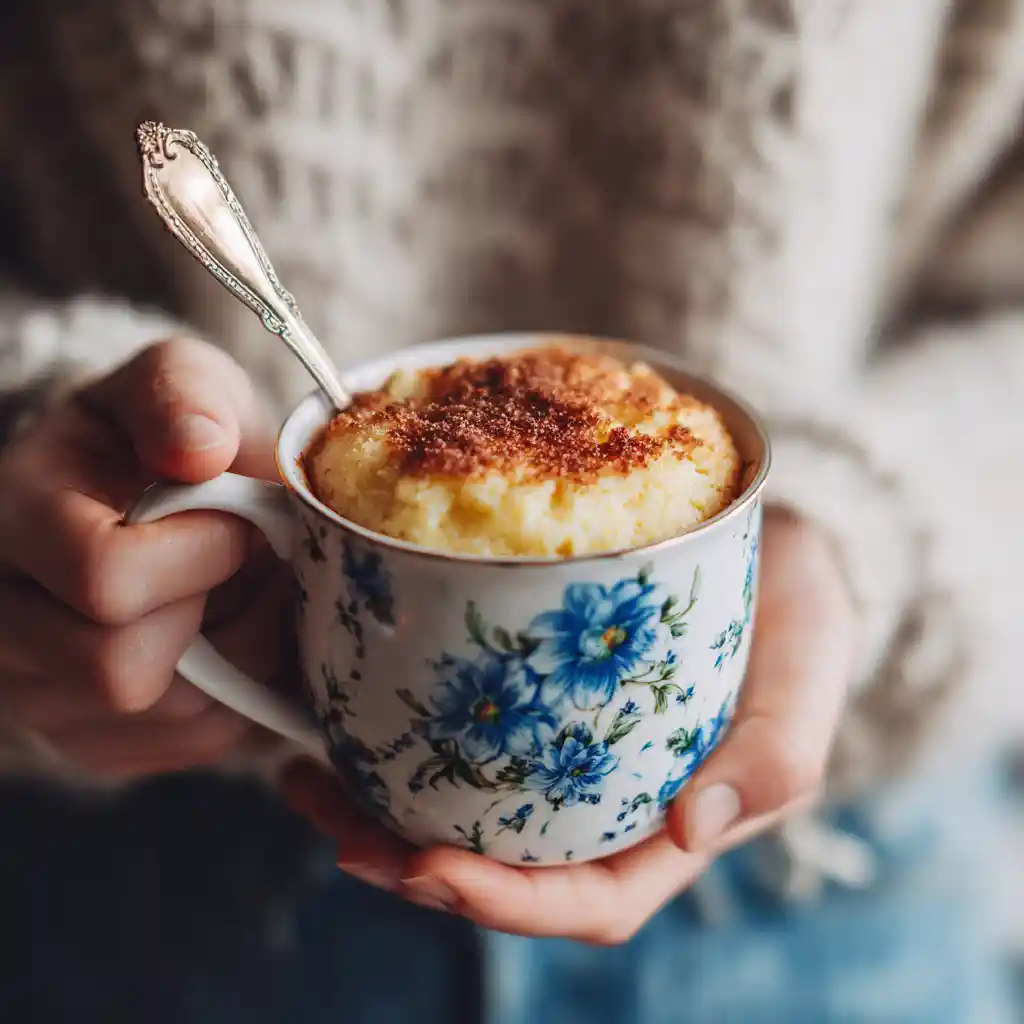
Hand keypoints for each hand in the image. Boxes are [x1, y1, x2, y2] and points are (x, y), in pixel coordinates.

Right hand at [0, 338, 289, 777]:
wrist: (144, 496)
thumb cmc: (163, 436)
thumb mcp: (174, 380)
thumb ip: (180, 394)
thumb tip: (197, 450)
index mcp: (12, 521)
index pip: (104, 577)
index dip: (205, 552)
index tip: (243, 520)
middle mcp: (3, 624)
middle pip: (119, 671)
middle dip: (220, 613)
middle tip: (250, 563)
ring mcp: (40, 696)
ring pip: (168, 720)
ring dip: (241, 653)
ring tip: (244, 591)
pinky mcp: (93, 741)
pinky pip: (193, 745)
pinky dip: (242, 693)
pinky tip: (236, 632)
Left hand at [281, 505, 857, 942]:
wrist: (779, 544)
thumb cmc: (803, 613)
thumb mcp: (811, 668)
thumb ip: (778, 751)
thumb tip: (694, 830)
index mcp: (673, 821)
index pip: (591, 900)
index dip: (508, 903)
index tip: (429, 867)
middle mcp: (611, 803)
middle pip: (506, 869)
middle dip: (413, 866)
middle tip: (333, 821)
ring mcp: (570, 755)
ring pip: (469, 811)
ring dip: (382, 811)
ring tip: (303, 776)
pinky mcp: (539, 700)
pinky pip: (464, 738)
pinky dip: (399, 739)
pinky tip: (340, 714)